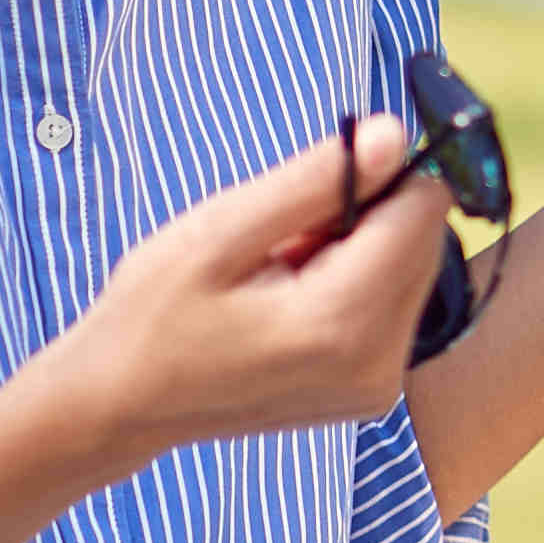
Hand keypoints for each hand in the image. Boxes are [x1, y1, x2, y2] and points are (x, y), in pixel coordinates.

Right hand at [34, 115, 461, 468]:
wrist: (119, 408)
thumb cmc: (151, 316)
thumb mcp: (219, 230)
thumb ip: (314, 181)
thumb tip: (393, 135)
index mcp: (343, 323)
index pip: (422, 211)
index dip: (376, 174)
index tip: (311, 185)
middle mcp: (380, 364)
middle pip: (424, 241)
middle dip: (365, 217)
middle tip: (280, 239)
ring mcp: (379, 388)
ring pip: (412, 270)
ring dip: (358, 251)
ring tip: (278, 271)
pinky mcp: (372, 395)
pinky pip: (392, 307)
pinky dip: (352, 286)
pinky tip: (289, 299)